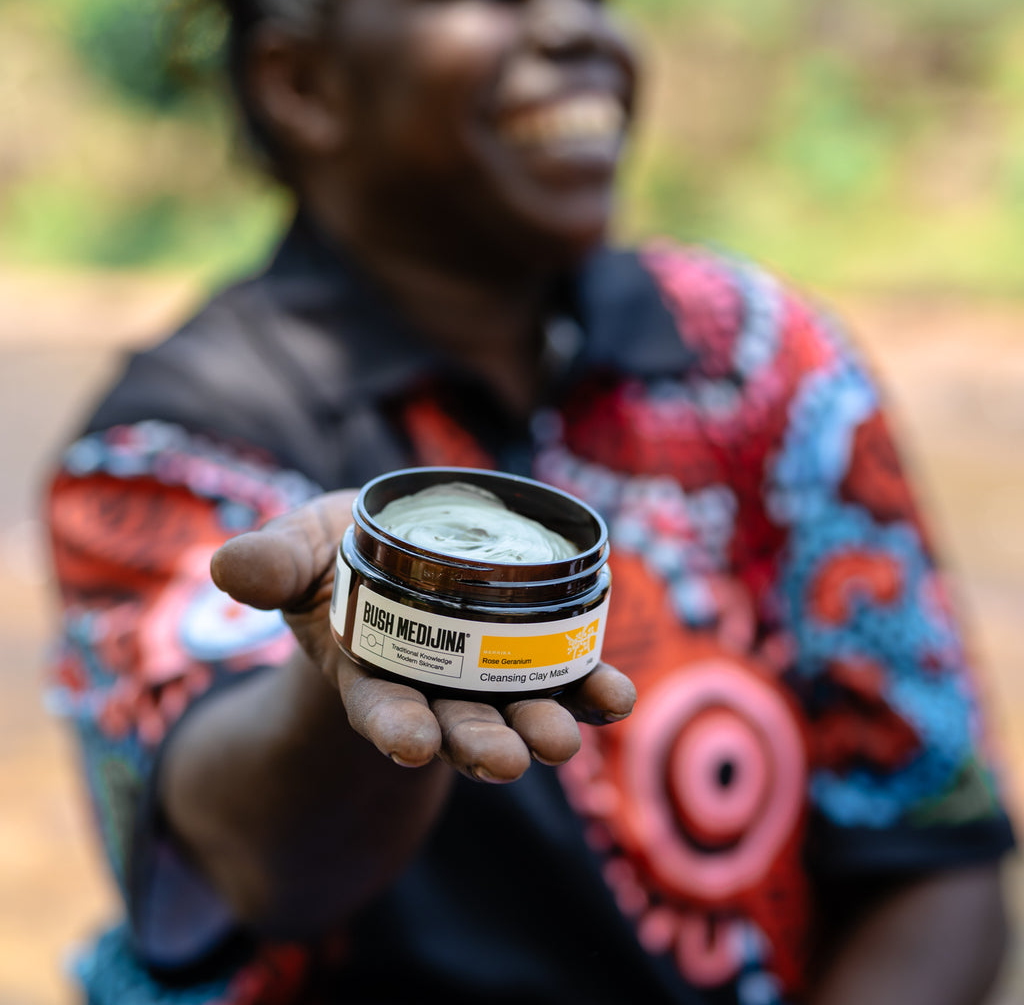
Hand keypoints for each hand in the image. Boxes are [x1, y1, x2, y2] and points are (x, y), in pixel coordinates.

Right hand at [211, 490, 635, 783]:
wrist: (394, 542)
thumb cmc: (337, 552)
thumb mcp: (300, 550)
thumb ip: (273, 562)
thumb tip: (227, 565)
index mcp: (369, 671)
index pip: (380, 709)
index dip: (394, 727)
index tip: (410, 741)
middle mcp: (430, 686)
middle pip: (457, 726)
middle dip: (480, 744)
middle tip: (507, 760)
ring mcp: (484, 675)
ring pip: (514, 710)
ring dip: (541, 725)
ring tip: (563, 740)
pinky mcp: (530, 651)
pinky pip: (565, 673)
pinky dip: (591, 685)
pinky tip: (614, 696)